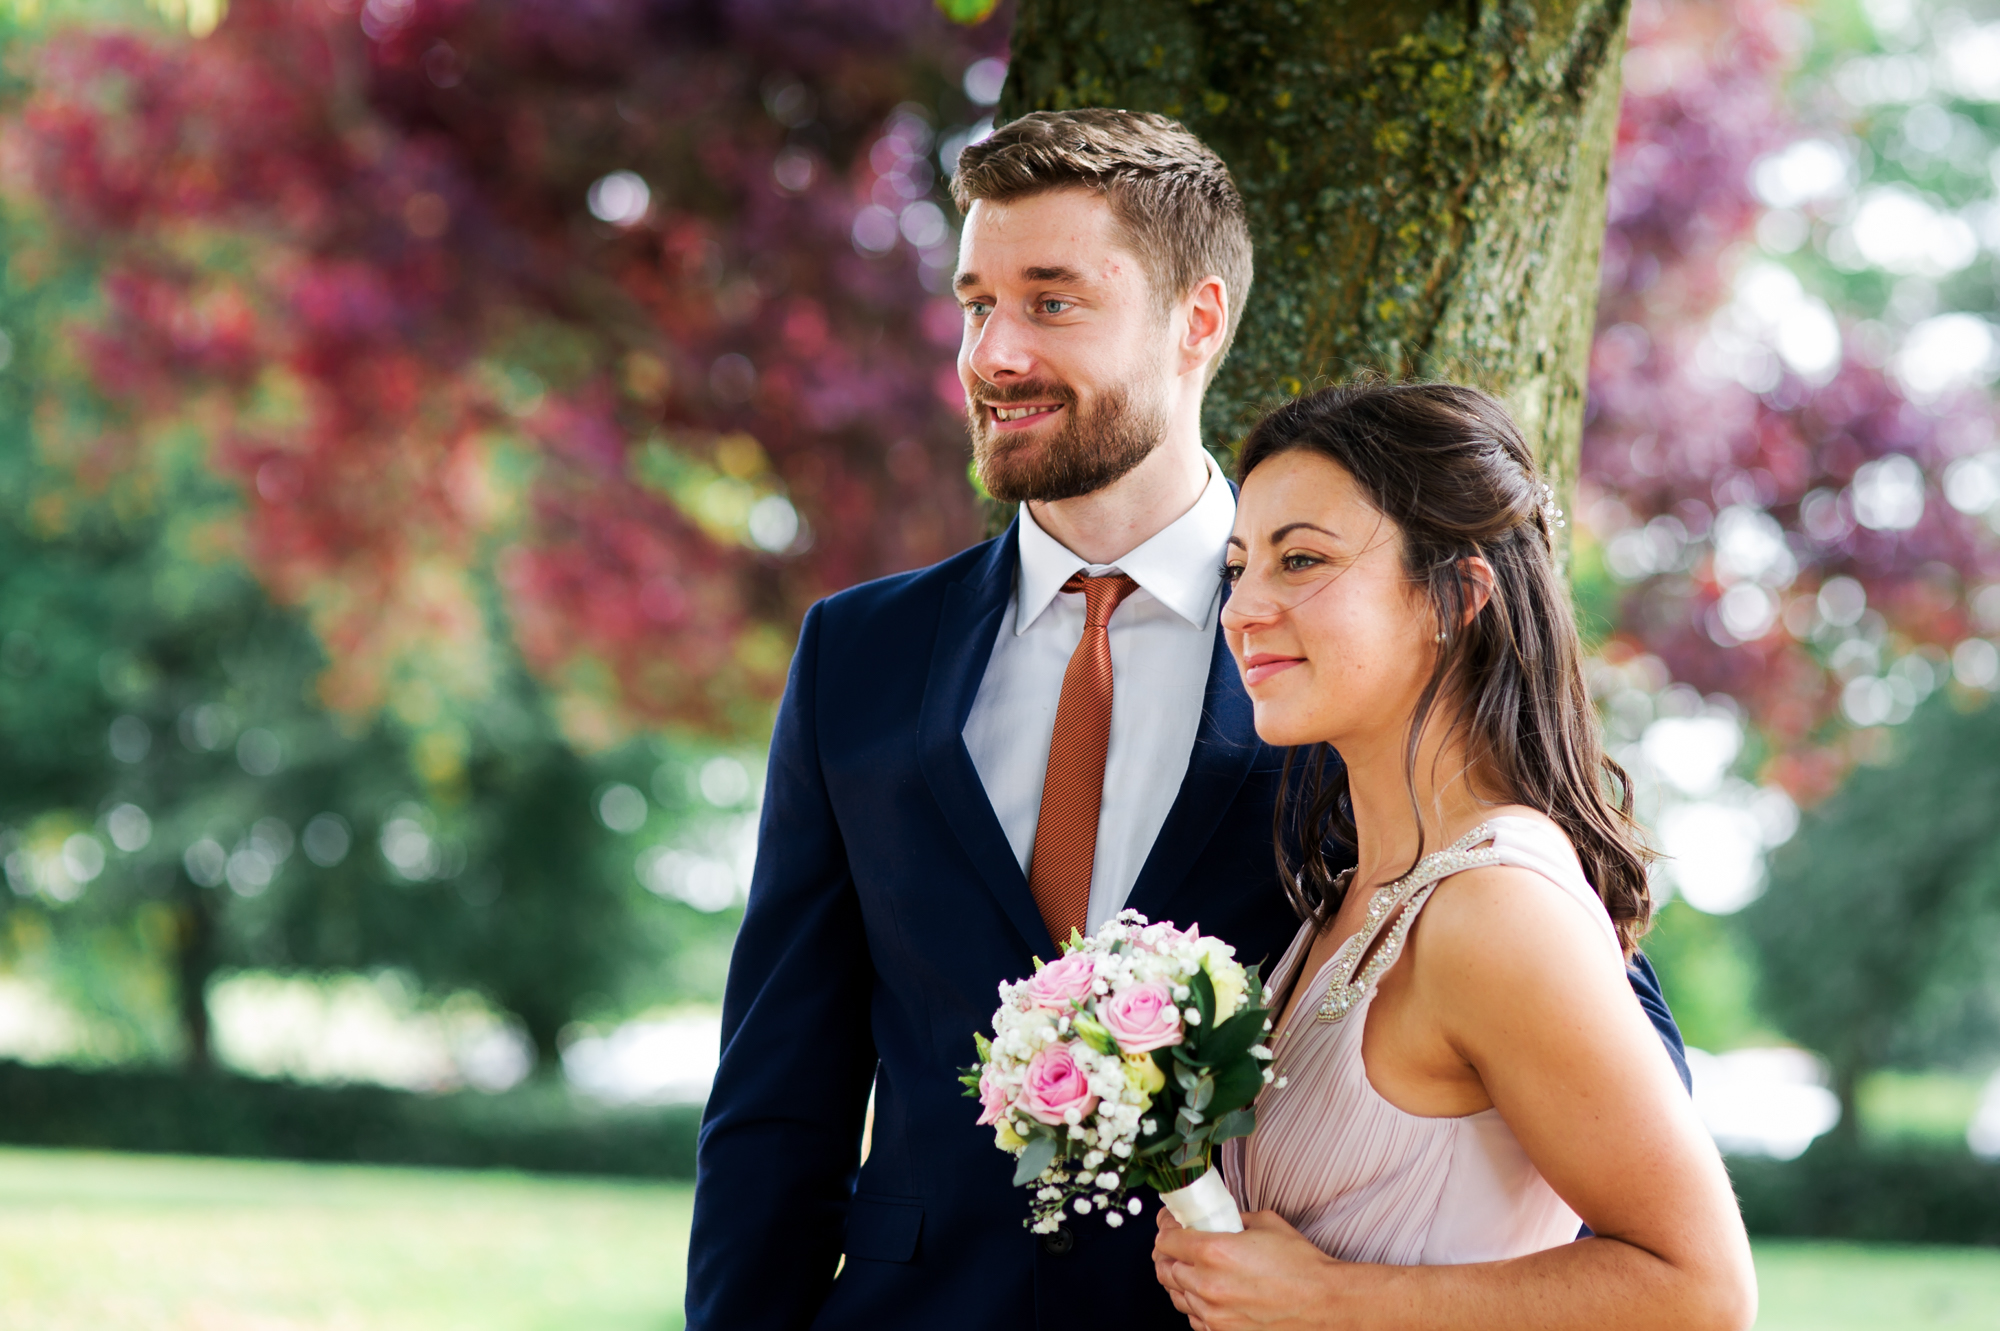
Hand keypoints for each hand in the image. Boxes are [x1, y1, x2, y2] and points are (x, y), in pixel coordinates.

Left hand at [1153, 1206, 1350, 1330]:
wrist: (1323, 1302)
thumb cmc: (1300, 1265)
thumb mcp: (1264, 1223)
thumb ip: (1232, 1219)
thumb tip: (1216, 1217)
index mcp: (1214, 1252)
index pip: (1166, 1239)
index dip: (1166, 1228)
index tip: (1170, 1225)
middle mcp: (1208, 1284)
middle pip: (1164, 1268)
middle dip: (1167, 1254)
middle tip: (1175, 1245)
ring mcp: (1213, 1313)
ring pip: (1175, 1295)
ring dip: (1178, 1279)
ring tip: (1189, 1269)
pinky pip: (1193, 1318)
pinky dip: (1194, 1304)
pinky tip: (1206, 1294)